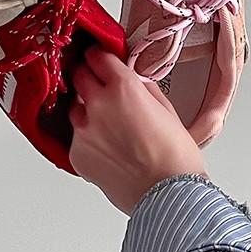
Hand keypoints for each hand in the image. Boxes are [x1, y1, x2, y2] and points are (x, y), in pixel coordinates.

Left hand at [69, 46, 207, 214]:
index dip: (100, 55)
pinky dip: (88, 137)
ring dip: (87, 107)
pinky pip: (76, 135)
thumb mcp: (166, 108)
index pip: (97, 56)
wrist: (168, 196)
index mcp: (123, 88)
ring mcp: (84, 131)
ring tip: (108, 122)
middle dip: (89, 76)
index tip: (100, 57)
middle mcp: (98, 105)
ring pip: (75, 106)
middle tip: (101, 85)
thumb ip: (142, 87)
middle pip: (79, 75)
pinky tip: (109, 146)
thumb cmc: (175, 156)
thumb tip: (131, 78)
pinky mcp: (77, 154)